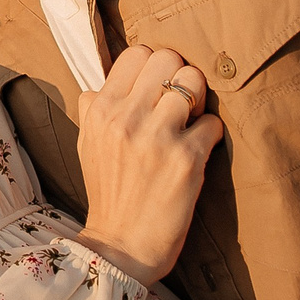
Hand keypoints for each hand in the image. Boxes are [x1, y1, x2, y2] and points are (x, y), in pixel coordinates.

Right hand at [73, 45, 219, 284]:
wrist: (121, 246)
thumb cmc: (107, 194)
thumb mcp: (86, 145)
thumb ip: (93, 109)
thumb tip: (103, 83)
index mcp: (101, 110)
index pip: (137, 53)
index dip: (154, 67)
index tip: (157, 89)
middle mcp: (126, 117)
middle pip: (168, 58)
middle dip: (179, 77)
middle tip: (179, 104)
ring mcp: (157, 136)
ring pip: (193, 82)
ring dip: (198, 102)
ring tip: (190, 124)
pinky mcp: (186, 159)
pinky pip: (213, 122)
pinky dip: (212, 134)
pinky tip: (200, 149)